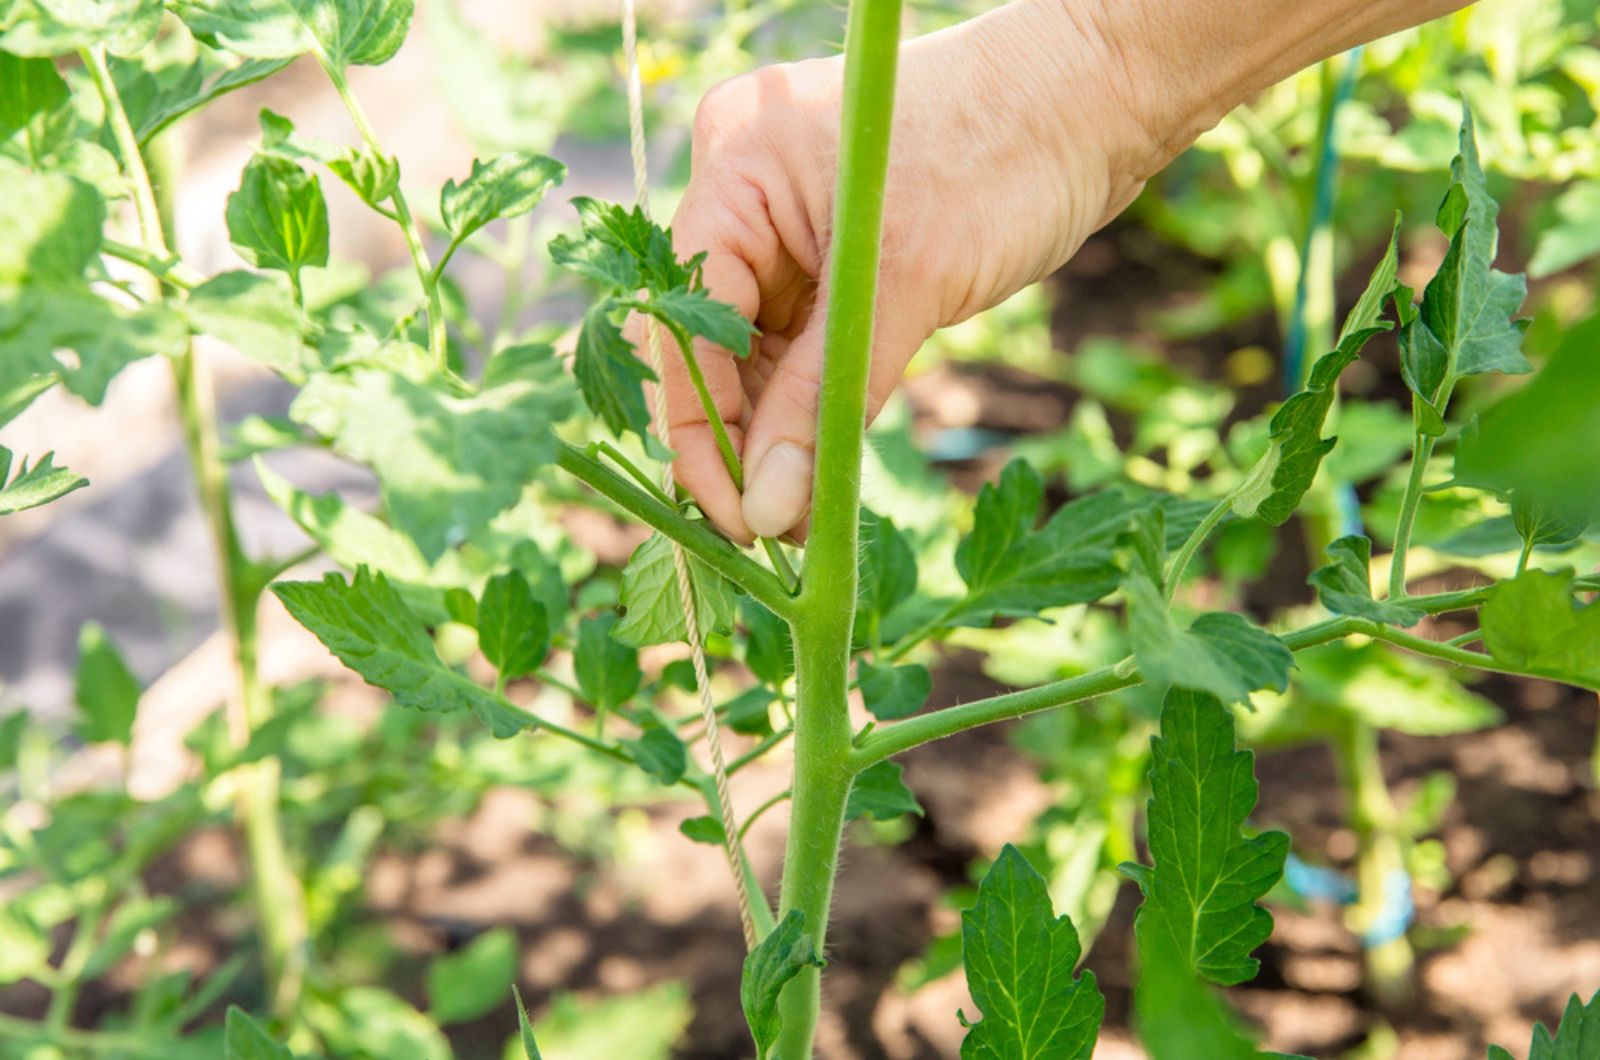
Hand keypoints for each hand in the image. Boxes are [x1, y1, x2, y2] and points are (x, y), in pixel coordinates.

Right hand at [659, 0, 1153, 543]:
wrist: (1097, 98)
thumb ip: (827, 400)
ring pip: (758, 352)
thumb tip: (769, 507)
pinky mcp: (835, 254)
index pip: (685, 321)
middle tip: (768, 534)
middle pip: (710, 342)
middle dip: (738, 440)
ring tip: (799, 519)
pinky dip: (813, 404)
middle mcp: (746, 192)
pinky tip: (821, 468)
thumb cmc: (1005, 156)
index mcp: (736, 169)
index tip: (732, 516)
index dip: (699, 429)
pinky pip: (803, 342)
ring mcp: (790, 224)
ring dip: (777, 434)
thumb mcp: (907, 284)